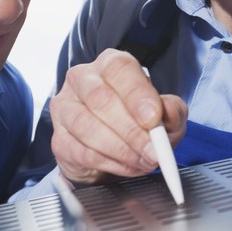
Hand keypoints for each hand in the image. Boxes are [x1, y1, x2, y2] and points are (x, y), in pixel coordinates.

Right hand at [49, 49, 186, 184]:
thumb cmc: (139, 122)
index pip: (120, 70)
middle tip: (153, 150)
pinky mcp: (59, 138)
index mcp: (110, 64)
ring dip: (120, 149)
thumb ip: (172, 110)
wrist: (114, 150)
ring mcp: (66, 107)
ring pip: (88, 126)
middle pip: (101, 99)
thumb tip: (168, 111)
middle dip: (131, 130)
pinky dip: (109, 162)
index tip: (154, 118)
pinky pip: (81, 151)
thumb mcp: (165, 114)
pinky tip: (127, 166)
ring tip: (143, 160)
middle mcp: (83, 79)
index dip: (137, 94)